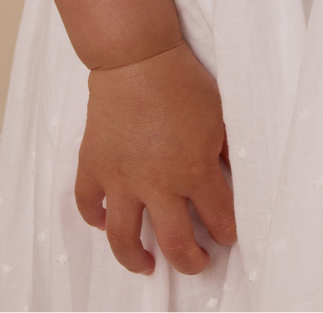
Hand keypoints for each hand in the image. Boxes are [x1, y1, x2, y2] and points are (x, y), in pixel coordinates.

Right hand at [75, 41, 237, 275]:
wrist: (137, 57)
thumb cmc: (183, 81)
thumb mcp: (219, 116)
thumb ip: (225, 151)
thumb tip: (234, 175)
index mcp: (194, 171)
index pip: (218, 219)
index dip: (227, 233)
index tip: (227, 236)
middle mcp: (157, 184)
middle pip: (175, 244)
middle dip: (191, 262)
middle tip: (197, 263)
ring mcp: (121, 178)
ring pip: (124, 239)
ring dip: (136, 259)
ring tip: (148, 265)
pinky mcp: (93, 166)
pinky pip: (88, 204)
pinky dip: (94, 218)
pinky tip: (106, 221)